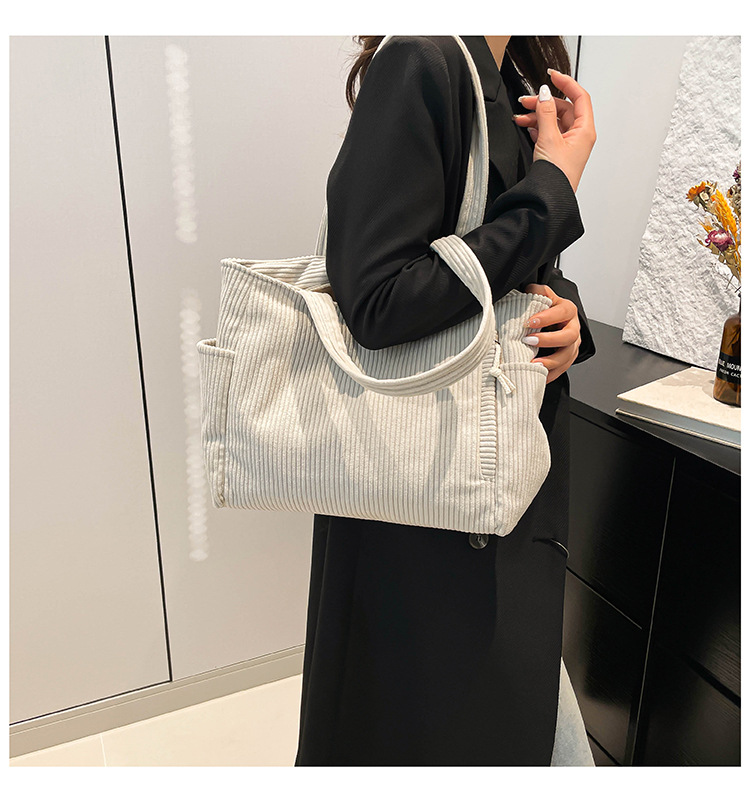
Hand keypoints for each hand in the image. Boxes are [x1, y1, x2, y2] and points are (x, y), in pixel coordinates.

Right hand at [512, 69, 595, 192]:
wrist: (550, 199)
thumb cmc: (557, 176)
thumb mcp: (549, 138)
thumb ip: (546, 112)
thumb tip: (545, 93)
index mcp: (585, 130)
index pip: (579, 97)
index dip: (566, 83)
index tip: (551, 75)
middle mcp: (579, 136)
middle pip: (563, 108)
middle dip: (544, 103)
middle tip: (527, 100)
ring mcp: (568, 145)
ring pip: (553, 121)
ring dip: (537, 116)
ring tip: (521, 117)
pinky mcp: (558, 153)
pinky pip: (548, 133)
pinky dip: (537, 127)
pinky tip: (527, 127)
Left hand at [522, 283, 580, 383]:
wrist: (554, 319)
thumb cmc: (546, 308)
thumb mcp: (542, 295)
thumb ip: (536, 291)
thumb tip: (528, 290)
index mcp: (567, 310)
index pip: (562, 312)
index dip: (547, 317)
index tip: (530, 321)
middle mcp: (573, 328)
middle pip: (568, 337)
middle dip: (548, 340)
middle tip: (529, 340)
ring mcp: (572, 345)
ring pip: (567, 356)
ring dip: (550, 361)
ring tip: (534, 363)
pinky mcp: (567, 358)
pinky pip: (561, 369)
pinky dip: (550, 374)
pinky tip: (538, 375)